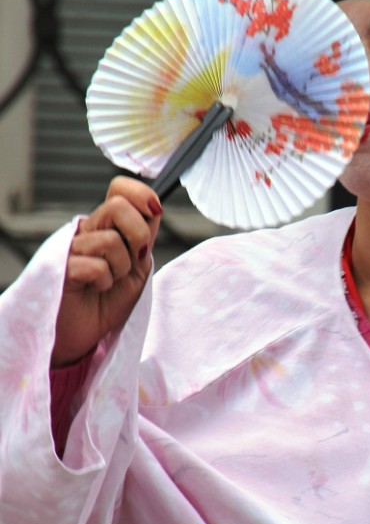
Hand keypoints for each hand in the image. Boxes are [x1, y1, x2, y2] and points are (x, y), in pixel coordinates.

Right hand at [52, 177, 162, 366]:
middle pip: (118, 205)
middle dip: (138, 235)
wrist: (86, 335)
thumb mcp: (138, 267)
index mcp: (106, 226)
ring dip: (120, 268)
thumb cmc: (109, 302)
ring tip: (109, 282)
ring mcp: (71, 247)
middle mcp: (87, 230)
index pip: (120, 189)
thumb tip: (154, 208)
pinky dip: (104, 282)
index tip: (155, 213)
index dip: (141, 194)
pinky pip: (95, 266)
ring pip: (110, 240)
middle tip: (135, 259)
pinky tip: (94, 290)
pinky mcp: (60, 268)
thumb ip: (144, 238)